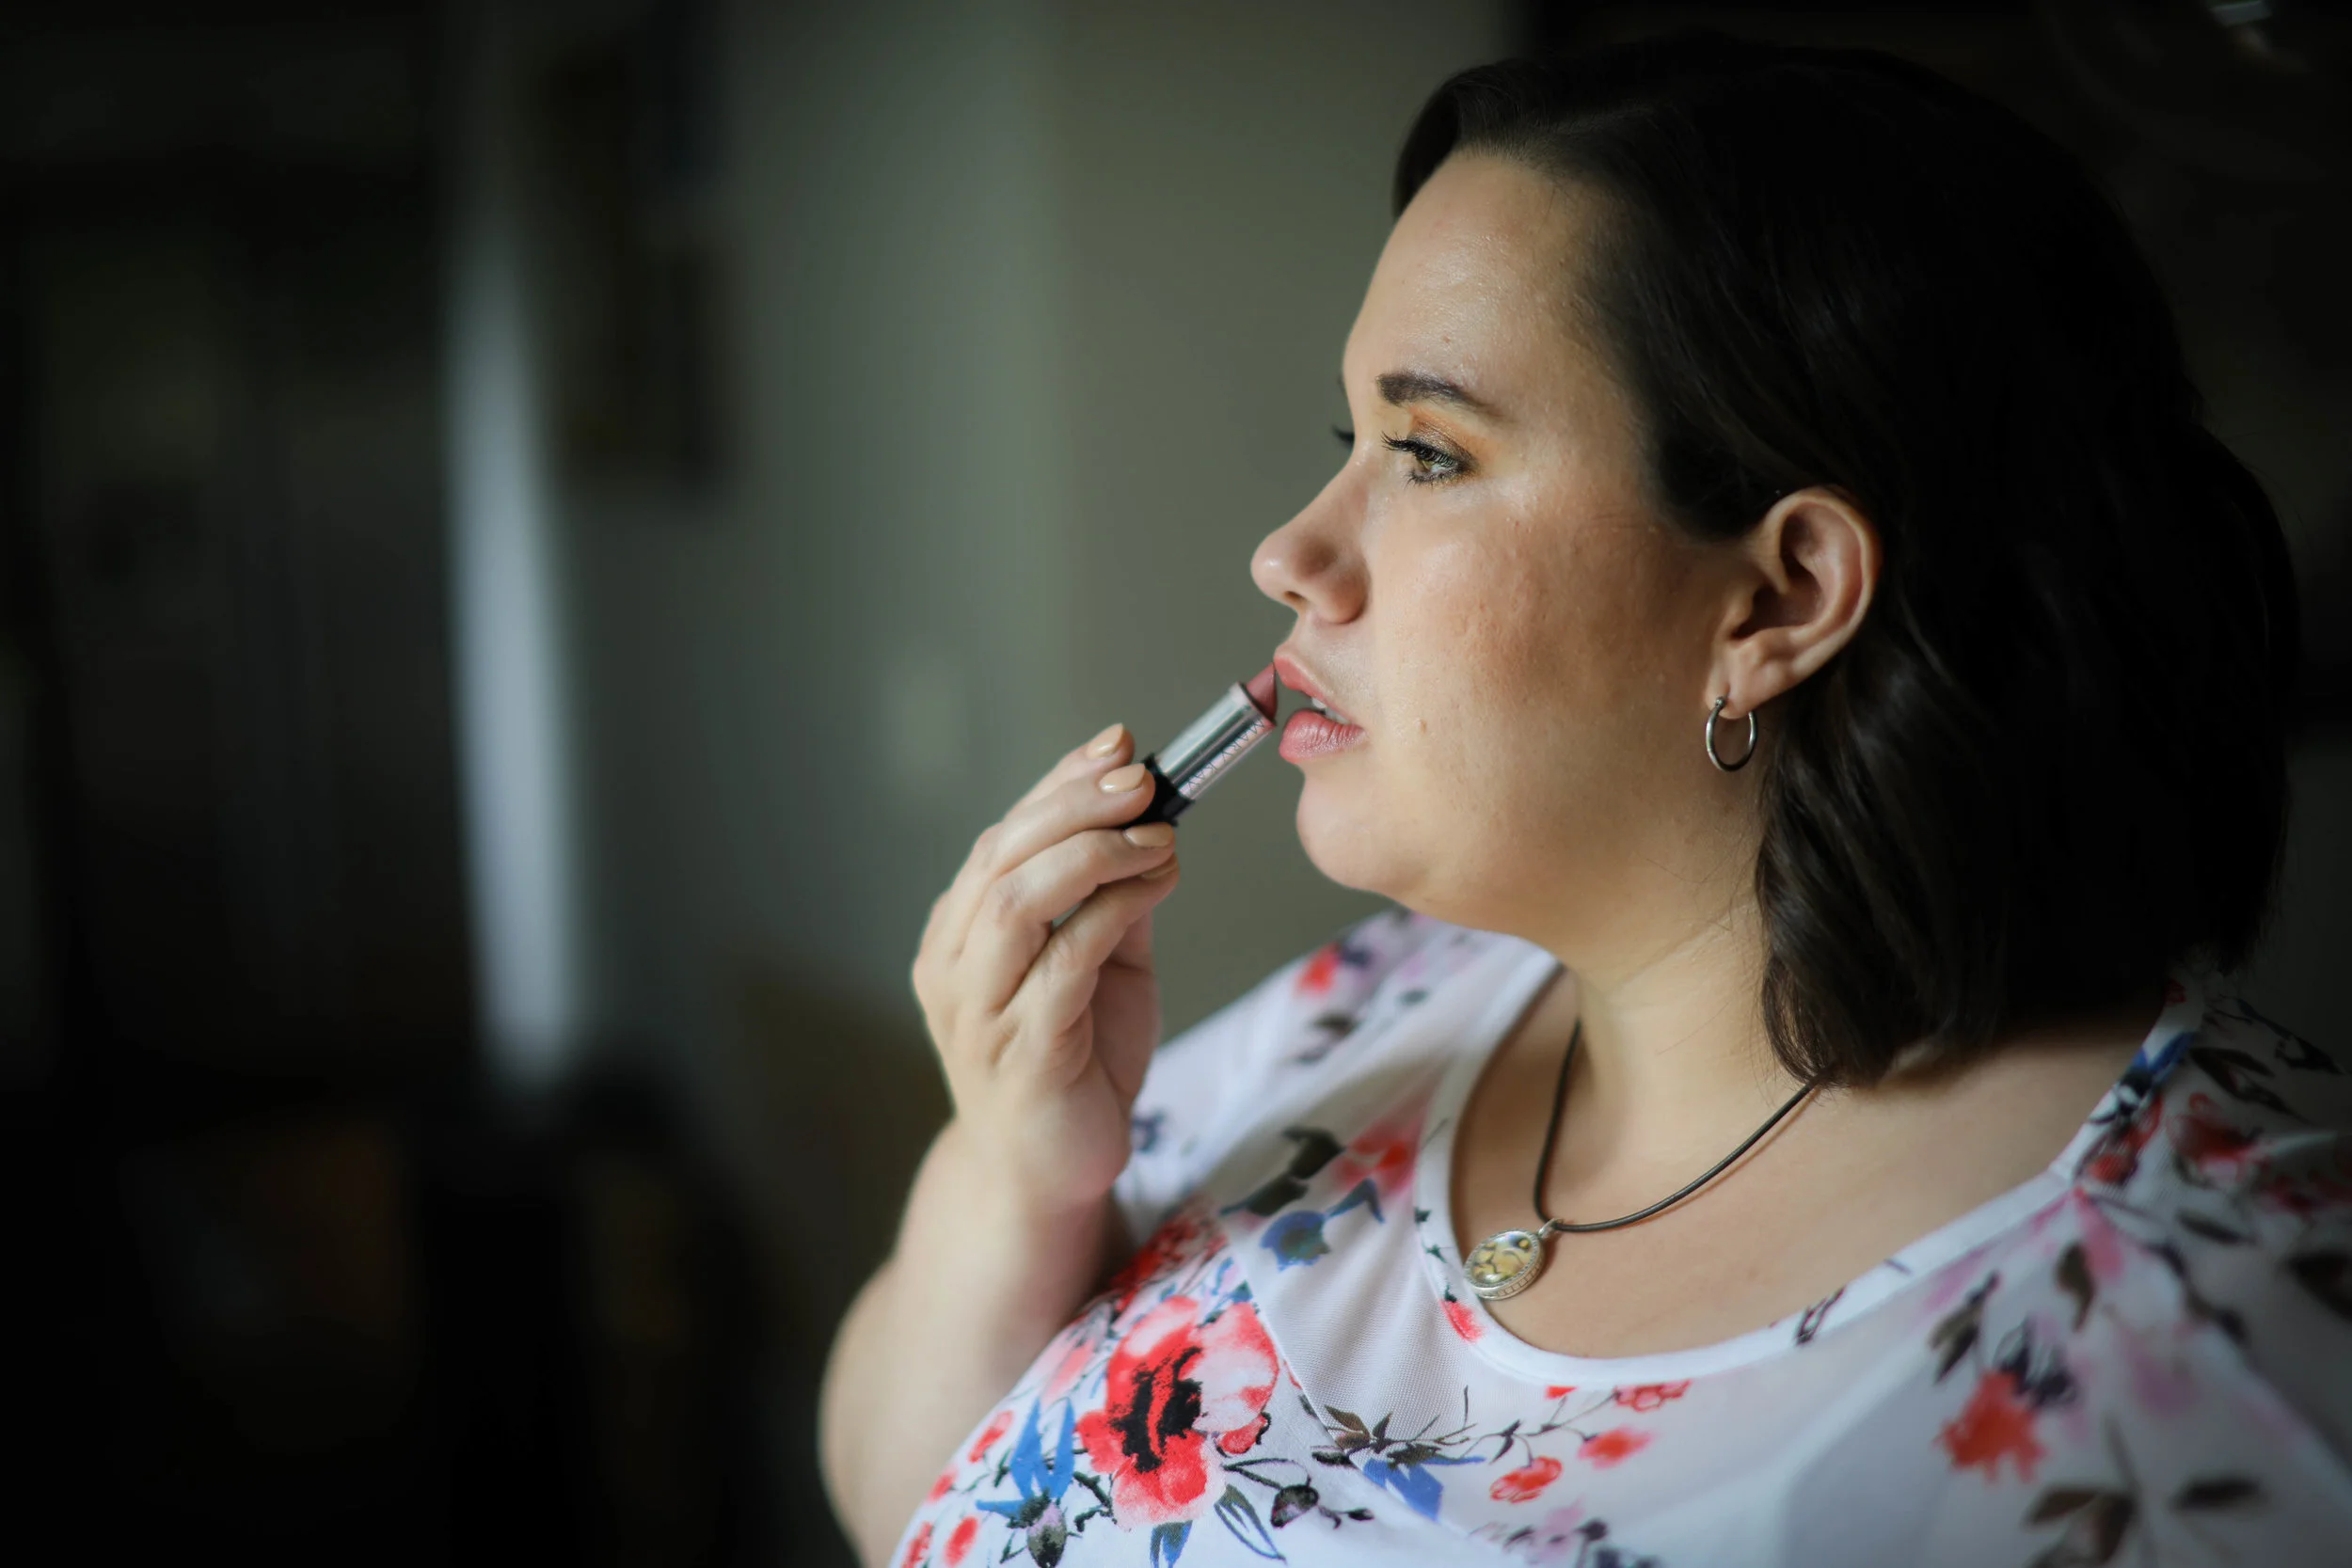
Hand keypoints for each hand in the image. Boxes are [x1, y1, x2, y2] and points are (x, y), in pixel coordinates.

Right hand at [911, 723, 1181, 1214]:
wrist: (1048, 1175)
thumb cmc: (1075, 1063)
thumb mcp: (1100, 966)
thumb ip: (1111, 900)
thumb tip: (1152, 820)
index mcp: (960, 934)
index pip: (1002, 837)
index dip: (1059, 784)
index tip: (1118, 744)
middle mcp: (953, 966)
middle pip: (1002, 856)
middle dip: (1076, 805)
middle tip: (1144, 779)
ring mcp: (980, 1011)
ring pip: (1018, 901)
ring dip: (1094, 852)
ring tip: (1158, 835)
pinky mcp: (1024, 1054)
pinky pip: (1063, 963)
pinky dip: (1113, 911)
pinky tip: (1156, 886)